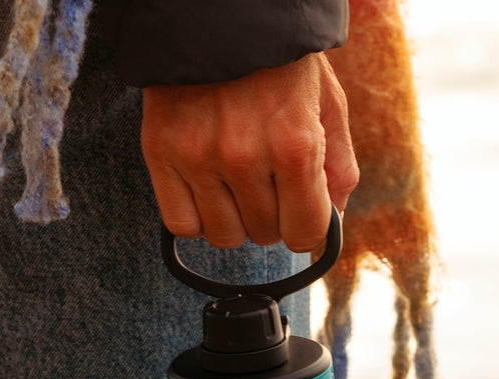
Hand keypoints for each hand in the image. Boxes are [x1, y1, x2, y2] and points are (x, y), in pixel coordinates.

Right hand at [141, 52, 358, 252]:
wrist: (217, 11)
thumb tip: (329, 232)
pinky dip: (197, 217)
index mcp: (294, 145)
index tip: (302, 210)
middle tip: (267, 178)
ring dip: (235, 218)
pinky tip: (207, 189)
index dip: (308, 228)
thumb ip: (338, 171)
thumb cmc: (282, 62)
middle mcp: (244, 155)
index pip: (304, 234)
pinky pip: (182, 223)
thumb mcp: (328, 105)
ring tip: (236, 180)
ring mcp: (198, 155)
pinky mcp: (160, 150)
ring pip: (224, 235)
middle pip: (263, 235)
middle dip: (272, 215)